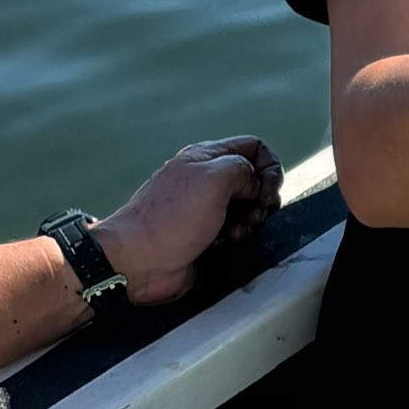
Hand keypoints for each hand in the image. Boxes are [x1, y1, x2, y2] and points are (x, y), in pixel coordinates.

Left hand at [92, 134, 284, 305]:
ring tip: (236, 232)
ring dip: (251, 221)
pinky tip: (224, 243)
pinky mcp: (205, 234)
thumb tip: (254, 184)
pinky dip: (237, 237)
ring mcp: (205, 208)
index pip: (253, 148)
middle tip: (255, 214)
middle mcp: (206, 179)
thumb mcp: (214, 178)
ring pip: (247, 208)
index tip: (268, 190)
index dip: (269, 167)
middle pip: (253, 180)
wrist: (139, 260)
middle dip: (262, 198)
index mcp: (206, 157)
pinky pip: (235, 231)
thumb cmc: (171, 218)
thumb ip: (243, 169)